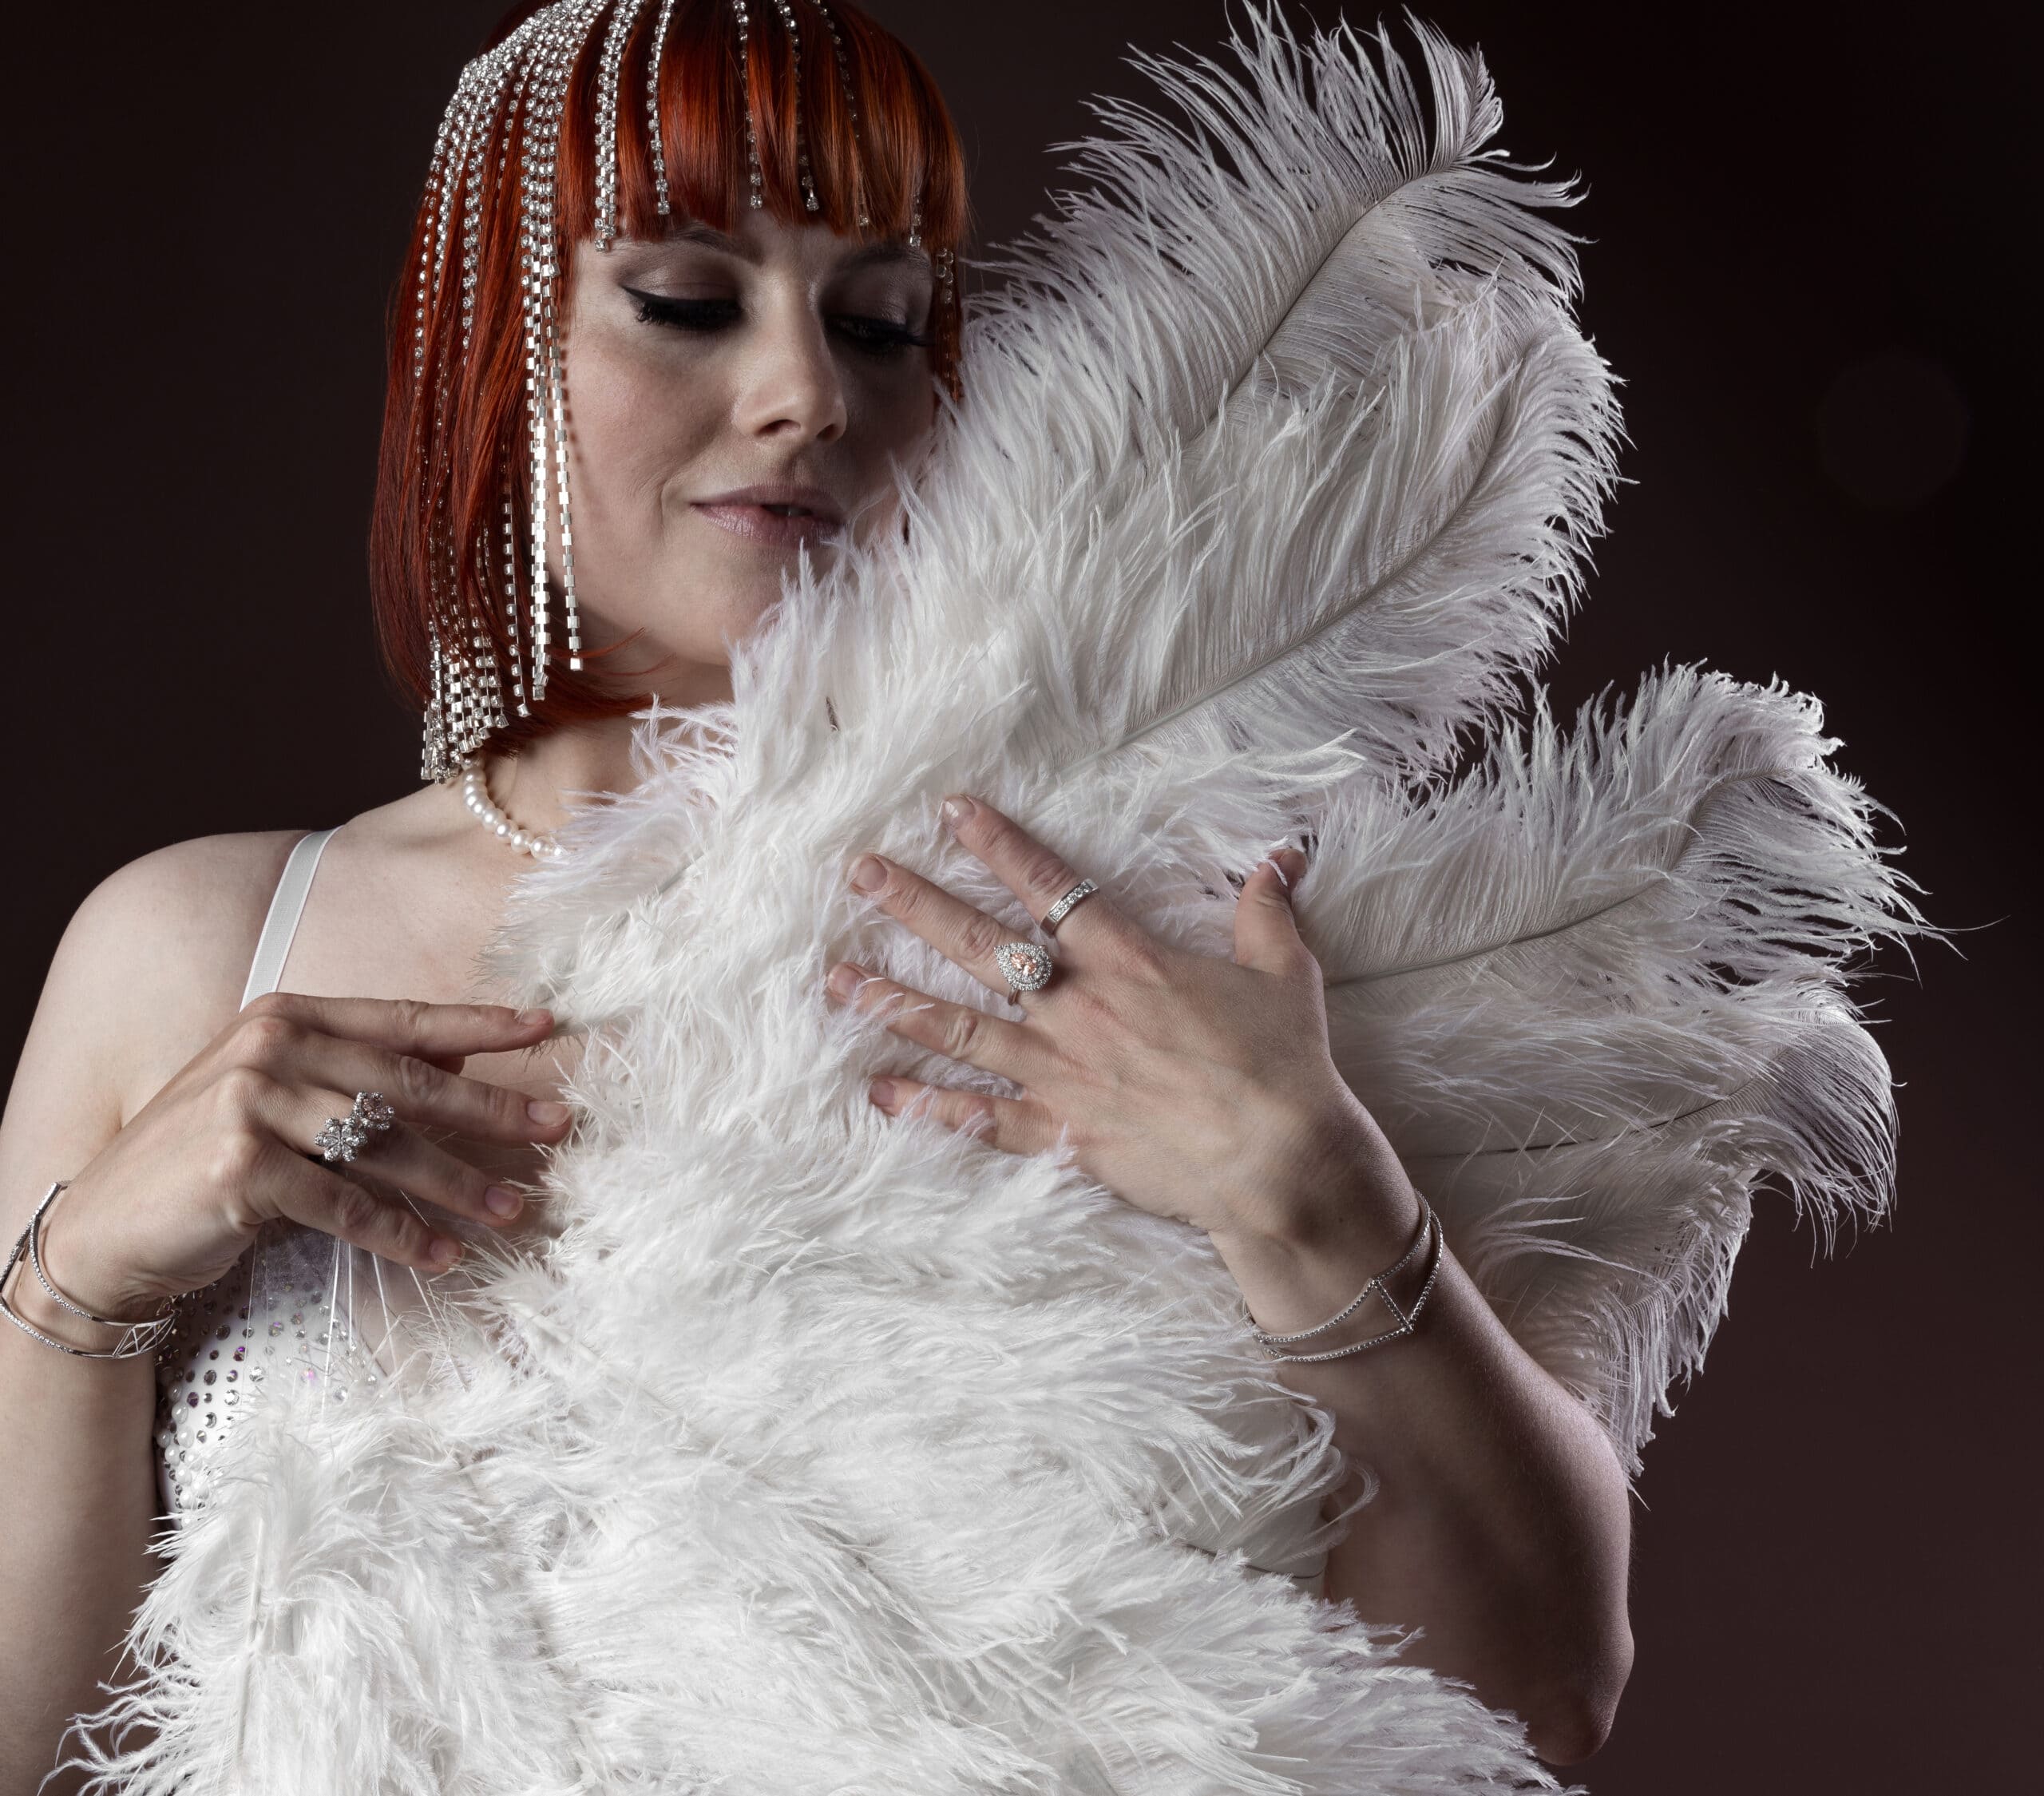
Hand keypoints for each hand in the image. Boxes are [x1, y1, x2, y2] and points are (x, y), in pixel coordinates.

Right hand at [34, 995, 571, 1323]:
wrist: (109, 1227)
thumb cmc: (209, 1158)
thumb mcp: (282, 1096)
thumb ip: (359, 1073)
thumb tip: (462, 1064)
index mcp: (289, 1017)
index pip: (403, 1019)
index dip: (480, 1023)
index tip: (547, 1028)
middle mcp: (271, 1048)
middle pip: (409, 1082)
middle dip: (491, 1110)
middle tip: (556, 1128)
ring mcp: (252, 1103)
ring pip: (387, 1145)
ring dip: (458, 1184)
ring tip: (514, 1211)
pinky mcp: (243, 1168)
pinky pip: (346, 1204)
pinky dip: (401, 1233)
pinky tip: (443, 1252)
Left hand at [824, 793, 1374, 1239]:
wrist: (1283, 1161)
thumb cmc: (1284, 1064)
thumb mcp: (1283, 972)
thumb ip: (1267, 910)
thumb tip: (1284, 856)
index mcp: (1128, 960)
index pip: (1048, 887)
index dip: (998, 844)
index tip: (951, 810)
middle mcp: (1078, 1008)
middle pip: (979, 946)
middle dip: (915, 904)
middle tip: (860, 874)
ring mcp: (1061, 1073)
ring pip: (959, 1028)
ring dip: (894, 1000)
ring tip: (835, 979)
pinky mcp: (1060, 1134)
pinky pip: (979, 1118)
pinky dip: (926, 1106)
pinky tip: (878, 1089)